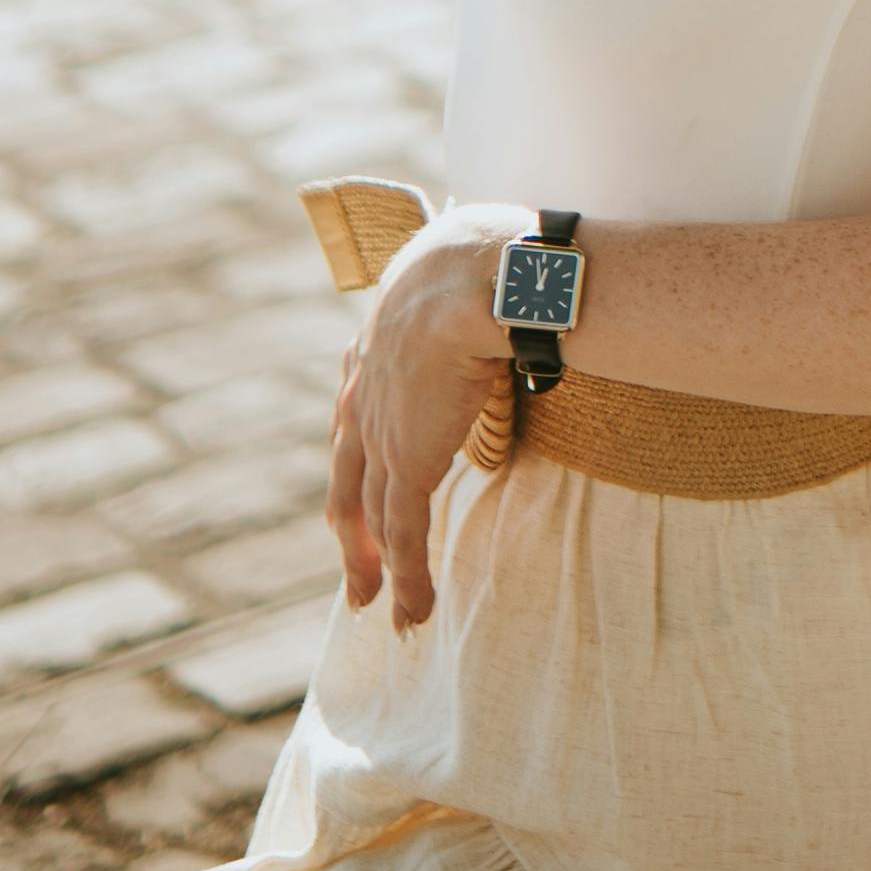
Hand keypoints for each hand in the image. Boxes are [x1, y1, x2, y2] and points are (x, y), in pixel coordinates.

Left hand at [325, 208, 519, 630]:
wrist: (477, 276)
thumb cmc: (488, 254)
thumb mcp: (462, 265)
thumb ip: (474, 284)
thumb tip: (521, 270)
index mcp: (376, 343)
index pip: (355, 413)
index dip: (359, 455)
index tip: (364, 484)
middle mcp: (366, 392)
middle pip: (348, 475)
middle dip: (352, 530)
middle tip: (359, 573)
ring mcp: (383, 432)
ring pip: (370, 516)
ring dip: (376, 568)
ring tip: (382, 609)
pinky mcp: (408, 463)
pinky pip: (405, 535)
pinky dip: (409, 580)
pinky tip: (412, 615)